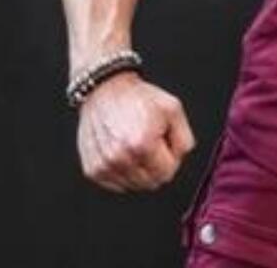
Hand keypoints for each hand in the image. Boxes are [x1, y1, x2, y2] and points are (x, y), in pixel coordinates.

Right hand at [76, 70, 196, 192]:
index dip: (171, 158)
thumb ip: (184, 139)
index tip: (165, 143)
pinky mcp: (92, 170)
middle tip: (151, 144)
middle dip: (156, 166)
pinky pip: (116, 185)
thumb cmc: (139, 98)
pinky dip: (123, 172)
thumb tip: (180, 159)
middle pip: (151, 183)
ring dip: (139, 170)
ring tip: (135, 145)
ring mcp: (104, 166)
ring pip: (134, 186)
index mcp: (142, 144)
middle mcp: (120, 158)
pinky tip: (123, 151)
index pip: (167, 173)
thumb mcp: (173, 109)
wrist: (106, 90)